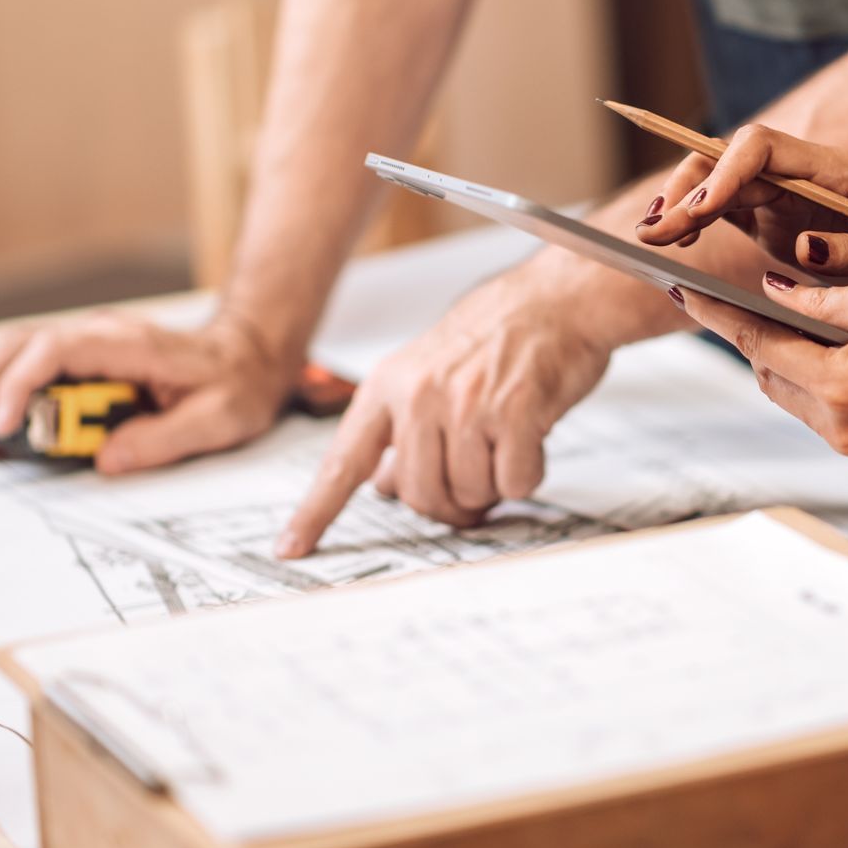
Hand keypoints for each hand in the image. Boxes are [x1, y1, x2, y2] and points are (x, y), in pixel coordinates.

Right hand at [0, 311, 292, 473]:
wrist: (253, 354)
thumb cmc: (238, 381)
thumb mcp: (218, 418)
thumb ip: (162, 438)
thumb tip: (106, 460)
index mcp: (130, 344)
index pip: (55, 349)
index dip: (21, 383)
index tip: (7, 425)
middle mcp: (102, 337)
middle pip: (18, 345)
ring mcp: (91, 347)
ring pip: (17, 355)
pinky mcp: (88, 364)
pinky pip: (35, 373)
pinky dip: (7, 399)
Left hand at [275, 273, 611, 553]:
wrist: (555, 300)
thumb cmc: (496, 336)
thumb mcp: (428, 373)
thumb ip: (401, 430)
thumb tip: (383, 483)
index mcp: (389, 386)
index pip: (344, 461)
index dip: (316, 511)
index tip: (292, 547)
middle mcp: (420, 394)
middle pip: (418, 494)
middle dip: (450, 501)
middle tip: (476, 479)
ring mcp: (465, 404)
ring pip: (468, 493)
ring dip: (493, 484)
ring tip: (504, 443)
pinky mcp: (513, 413)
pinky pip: (513, 483)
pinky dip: (527, 474)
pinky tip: (530, 440)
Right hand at [634, 124, 847, 286]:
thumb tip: (803, 247)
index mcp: (830, 168)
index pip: (758, 147)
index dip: (722, 172)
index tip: (697, 211)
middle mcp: (798, 170)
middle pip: (723, 158)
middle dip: (684, 189)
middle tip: (653, 233)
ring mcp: (782, 190)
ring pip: (714, 181)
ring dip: (679, 205)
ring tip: (651, 240)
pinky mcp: (772, 214)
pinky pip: (721, 207)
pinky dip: (692, 222)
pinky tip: (674, 245)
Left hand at [671, 272, 847, 475]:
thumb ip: (821, 299)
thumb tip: (773, 292)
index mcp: (840, 386)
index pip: (759, 346)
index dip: (720, 317)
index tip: (687, 294)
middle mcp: (847, 431)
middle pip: (774, 382)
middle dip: (760, 345)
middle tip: (750, 306)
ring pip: (804, 407)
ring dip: (797, 372)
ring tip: (801, 332)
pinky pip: (839, 427)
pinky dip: (831, 396)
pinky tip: (844, 365)